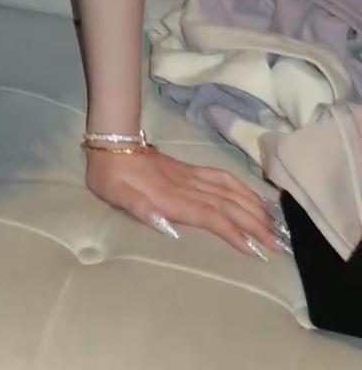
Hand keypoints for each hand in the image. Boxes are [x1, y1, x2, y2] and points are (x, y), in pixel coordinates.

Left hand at [83, 146, 293, 260]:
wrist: (110, 141)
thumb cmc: (110, 176)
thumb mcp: (115, 195)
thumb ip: (141, 210)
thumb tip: (169, 227)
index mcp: (169, 197)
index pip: (208, 215)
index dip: (232, 231)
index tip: (254, 249)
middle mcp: (186, 186)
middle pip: (226, 204)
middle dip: (254, 224)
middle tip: (279, 245)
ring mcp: (191, 176)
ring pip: (229, 190)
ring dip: (254, 207)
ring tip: (277, 226)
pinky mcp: (191, 170)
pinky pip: (222, 178)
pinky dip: (243, 189)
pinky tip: (256, 199)